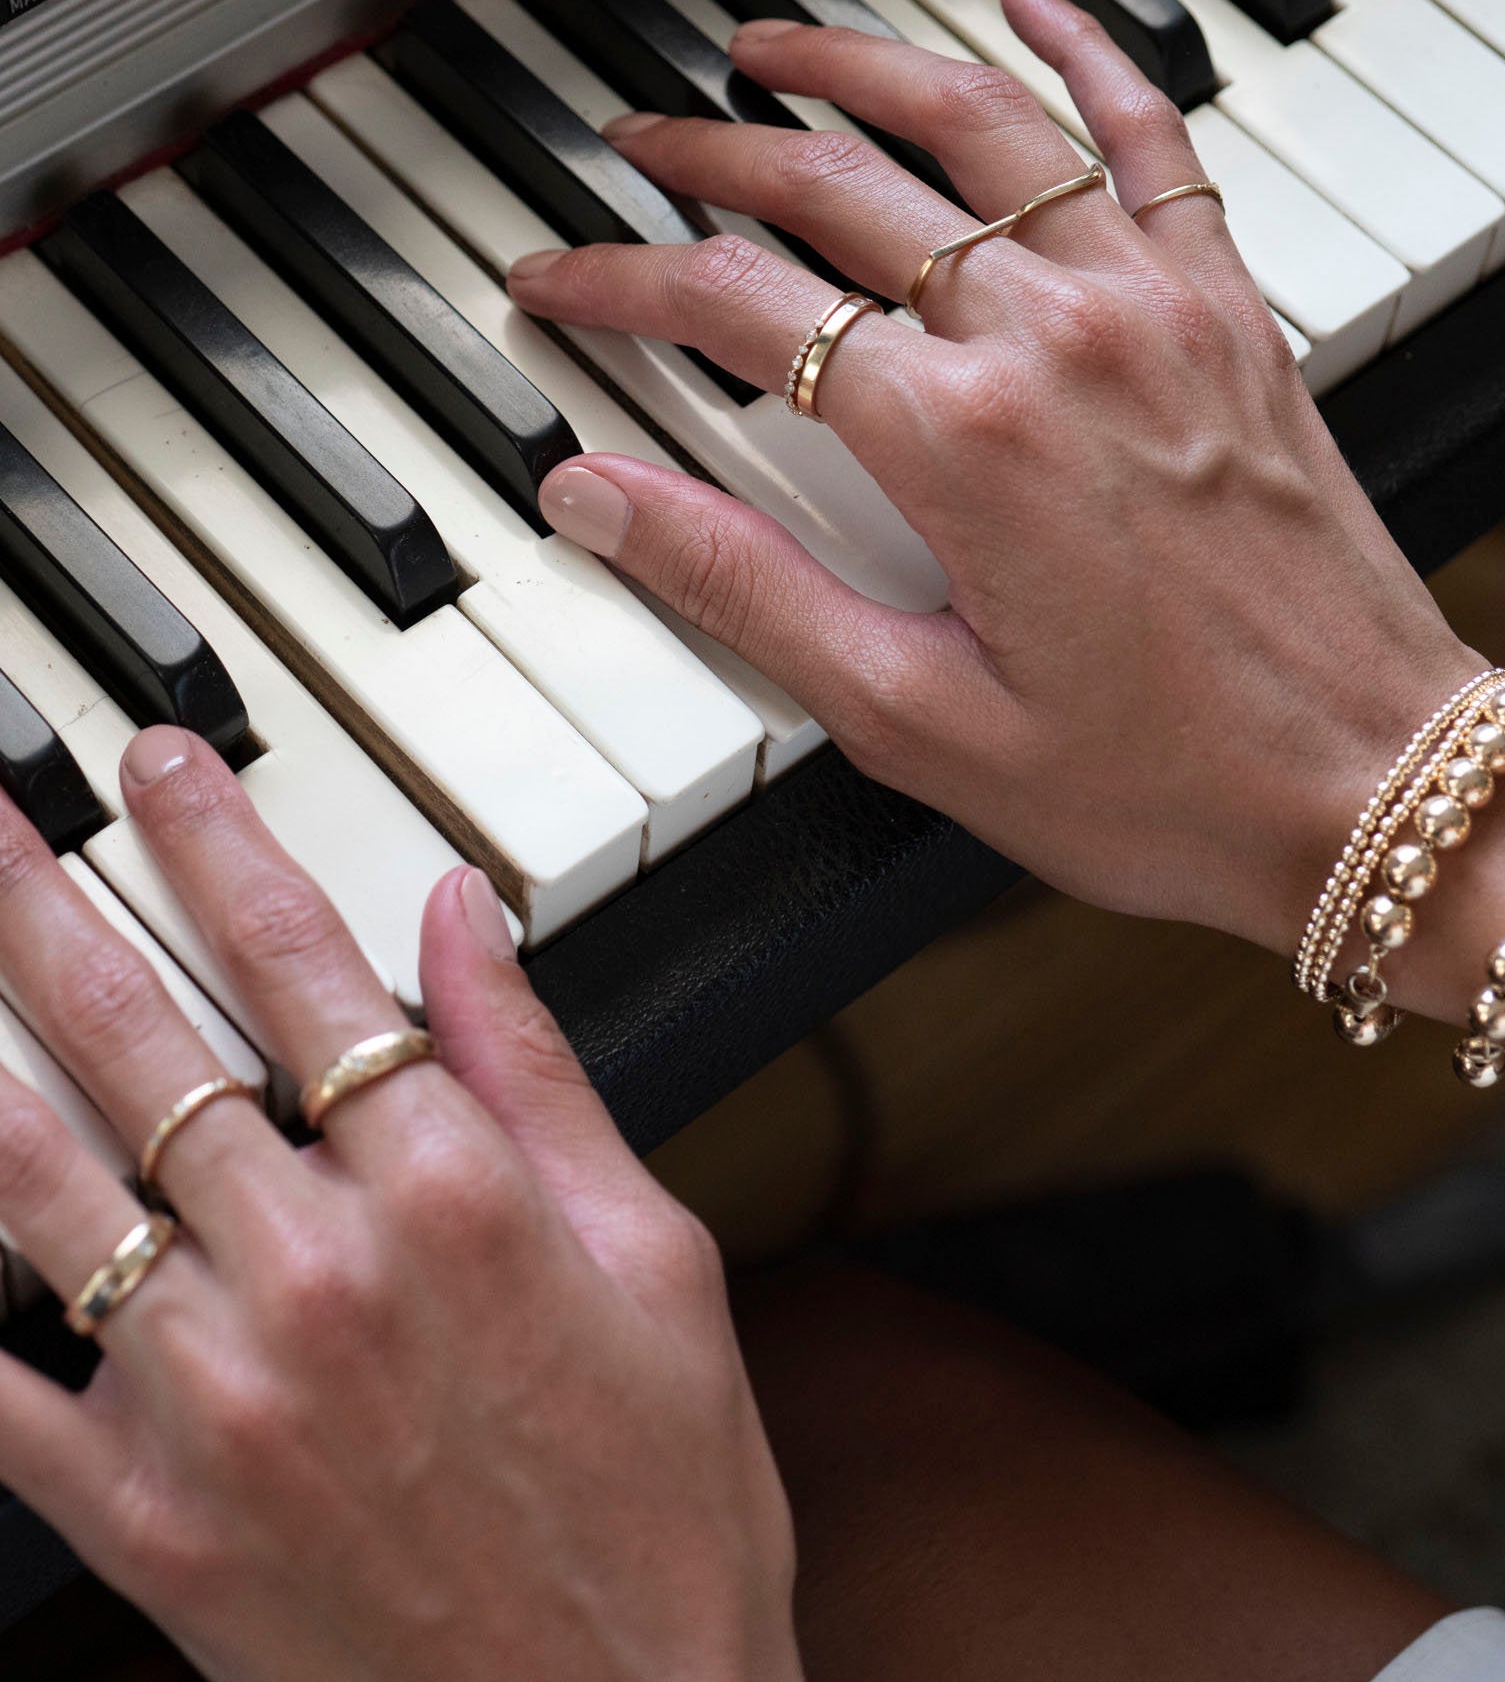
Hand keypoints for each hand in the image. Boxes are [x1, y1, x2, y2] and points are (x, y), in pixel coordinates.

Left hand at [0, 730, 798, 1681]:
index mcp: (456, 1194)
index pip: (305, 966)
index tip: (158, 766)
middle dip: (42, 906)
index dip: (219, 844)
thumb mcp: (653, 1256)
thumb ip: (540, 1074)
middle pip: (143, 1047)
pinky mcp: (149, 1522)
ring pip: (39, 1190)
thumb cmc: (660, 1494)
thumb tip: (467, 923)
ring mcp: (216, 1399)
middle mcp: (318, 1273)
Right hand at [508, 0, 1477, 954]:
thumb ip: (748, 591)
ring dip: (860, 69)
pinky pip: (1154, 139)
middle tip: (635, 144)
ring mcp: (1154, 307)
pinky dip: (1087, 53)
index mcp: (962, 442)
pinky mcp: (1232, 312)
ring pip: (982, 127)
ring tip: (770, 46)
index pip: (740, 306)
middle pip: (841, 188)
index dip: (621, 281)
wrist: (1372, 782)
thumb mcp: (920, 719)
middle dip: (712, 155)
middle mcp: (1055, 338)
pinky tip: (1029, 2)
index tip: (557, 281)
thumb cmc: (1167, 780)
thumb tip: (602, 499)